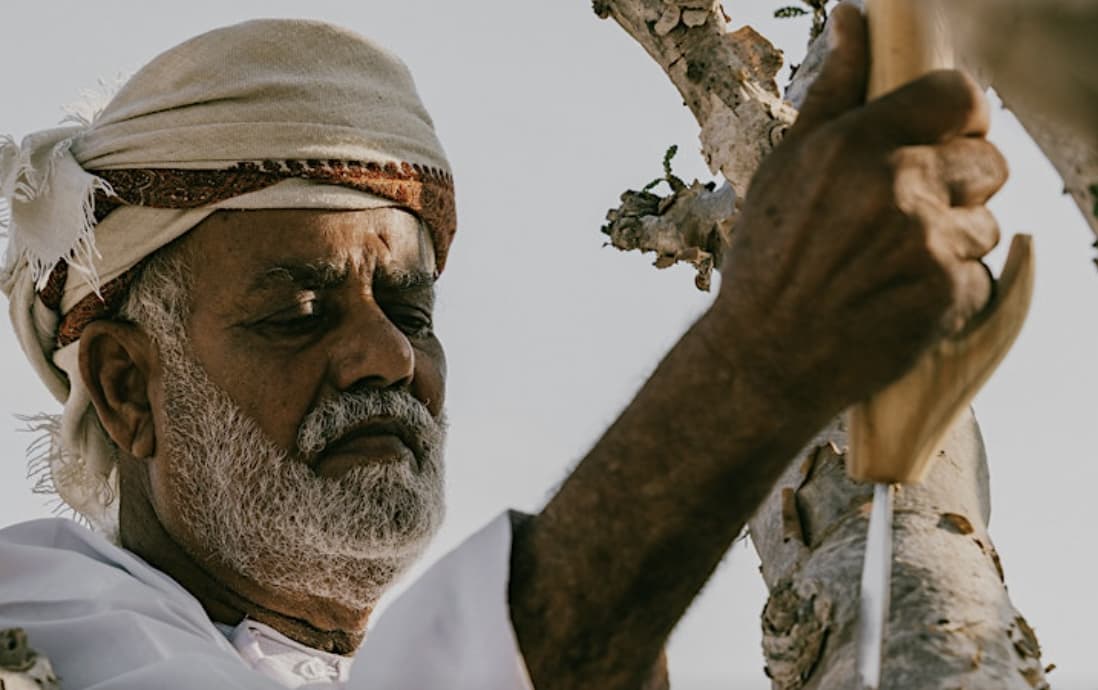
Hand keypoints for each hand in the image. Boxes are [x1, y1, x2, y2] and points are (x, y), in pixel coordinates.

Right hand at [714, 4, 1006, 416]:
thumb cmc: (768, 260)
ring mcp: (926, 242)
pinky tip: (898, 299)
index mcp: (857, 144)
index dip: (963, 118)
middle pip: (988, 161)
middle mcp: (897, 185)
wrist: (764, 357)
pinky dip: (948, 290)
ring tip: (893, 266)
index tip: (948, 138)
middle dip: (959, 187)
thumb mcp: (786, 166)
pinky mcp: (945, 294)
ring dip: (954, 243)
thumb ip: (834, 89)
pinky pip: (978, 276)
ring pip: (986, 224)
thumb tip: (852, 16)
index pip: (961, 97)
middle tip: (908, 217)